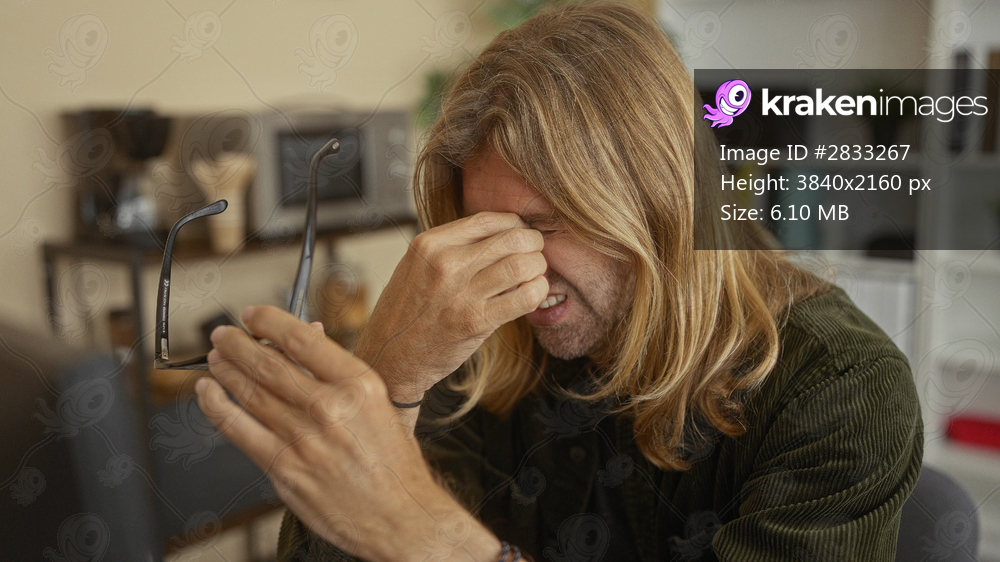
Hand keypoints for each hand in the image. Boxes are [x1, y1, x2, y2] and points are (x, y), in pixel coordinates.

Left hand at [196, 305, 501, 561]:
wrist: (400, 517)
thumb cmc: (394, 465)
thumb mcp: (380, 405)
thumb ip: (340, 373)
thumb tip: (307, 338)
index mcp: (358, 385)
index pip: (301, 340)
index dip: (269, 322)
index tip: (253, 315)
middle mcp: (329, 408)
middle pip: (268, 363)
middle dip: (238, 344)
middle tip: (224, 334)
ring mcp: (303, 439)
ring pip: (249, 392)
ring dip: (224, 370)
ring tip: (215, 358)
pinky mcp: (284, 468)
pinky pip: (238, 429)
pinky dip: (217, 407)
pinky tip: (208, 394)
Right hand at [355, 212, 548, 402]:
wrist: (389, 357)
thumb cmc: (406, 311)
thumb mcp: (416, 265)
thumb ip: (451, 246)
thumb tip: (499, 231)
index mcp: (430, 244)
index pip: (489, 220)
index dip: (515, 224)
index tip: (521, 234)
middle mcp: (446, 264)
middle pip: (512, 238)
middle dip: (533, 243)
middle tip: (535, 253)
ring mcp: (461, 294)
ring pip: (522, 264)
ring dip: (538, 267)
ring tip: (535, 274)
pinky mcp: (476, 322)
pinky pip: (524, 298)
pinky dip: (538, 291)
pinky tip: (534, 293)